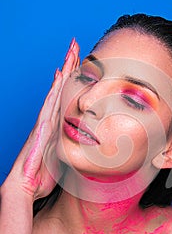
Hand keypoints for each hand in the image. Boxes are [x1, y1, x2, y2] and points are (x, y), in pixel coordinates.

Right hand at [2, 39, 79, 199]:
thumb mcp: (63, 161)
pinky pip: (50, 104)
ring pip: (56, 91)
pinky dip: (55, 89)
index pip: (66, 97)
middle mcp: (50, 119)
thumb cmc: (42, 175)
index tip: (81, 64)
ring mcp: (44, 121)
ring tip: (71, 53)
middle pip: (61, 88)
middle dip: (69, 67)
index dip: (73, 81)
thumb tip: (85, 148)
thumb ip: (71, 151)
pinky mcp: (41, 127)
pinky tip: (60, 76)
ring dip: (64, 72)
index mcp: (56, 126)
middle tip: (76, 47)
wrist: (25, 186)